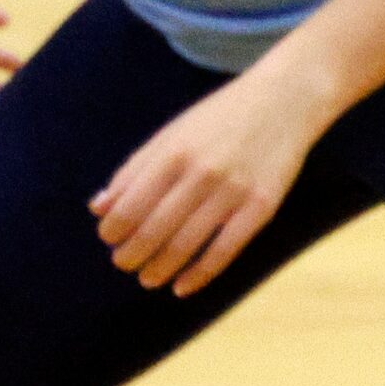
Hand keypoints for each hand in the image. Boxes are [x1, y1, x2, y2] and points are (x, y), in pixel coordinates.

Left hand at [91, 55, 340, 296]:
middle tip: (124, 263)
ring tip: (148, 278)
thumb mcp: (174, 132)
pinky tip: (182, 286)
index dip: (113, 230)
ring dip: (159, 269)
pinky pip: (224, 251)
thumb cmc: (222, 116)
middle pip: (153, 230)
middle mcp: (202, 172)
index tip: (109, 239)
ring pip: (185, 245)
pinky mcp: (262, 206)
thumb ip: (135, 168)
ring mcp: (234, 190)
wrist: (286, 99)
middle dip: (131, 255)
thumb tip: (99, 208)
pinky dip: (199, 275)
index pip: (130, 205)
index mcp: (175, 151)